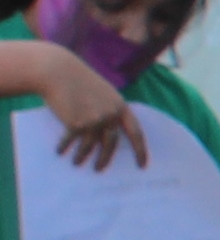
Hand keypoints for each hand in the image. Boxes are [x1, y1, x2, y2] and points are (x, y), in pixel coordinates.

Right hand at [34, 49, 136, 169]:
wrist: (57, 71)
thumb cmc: (78, 80)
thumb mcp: (102, 92)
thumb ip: (109, 109)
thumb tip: (109, 133)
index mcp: (120, 107)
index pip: (136, 133)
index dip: (140, 150)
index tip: (142, 165)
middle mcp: (110, 115)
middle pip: (111, 143)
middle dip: (105, 158)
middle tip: (100, 169)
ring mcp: (94, 120)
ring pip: (90, 146)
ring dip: (83, 156)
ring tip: (77, 163)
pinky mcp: (77, 123)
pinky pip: (73, 141)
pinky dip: (66, 147)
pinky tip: (61, 152)